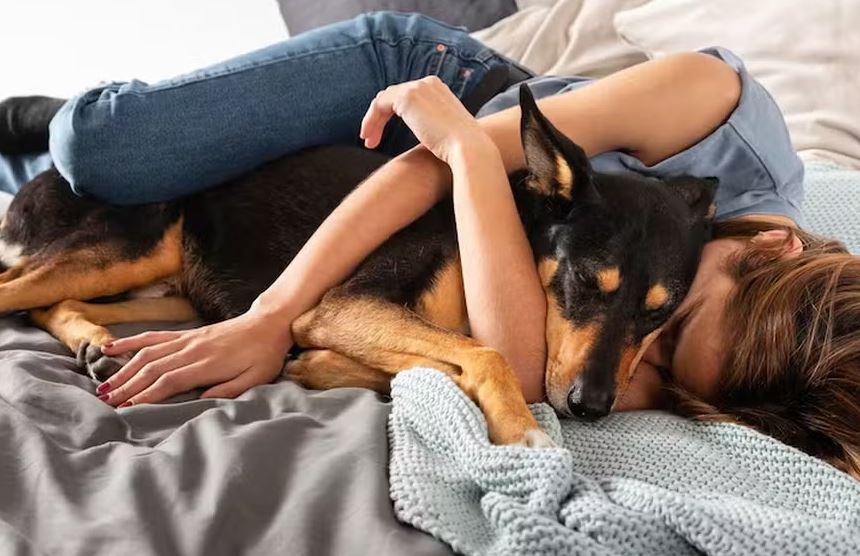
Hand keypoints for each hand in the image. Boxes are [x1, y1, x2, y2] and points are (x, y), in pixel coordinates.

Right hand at [97, 309, 292, 406]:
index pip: (169, 382)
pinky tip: (110, 348)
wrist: (268, 323)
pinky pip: (153, 337)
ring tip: (104, 386)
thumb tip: (204, 399)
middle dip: (127, 387)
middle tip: (106, 403)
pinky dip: (130, 342)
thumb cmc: (264, 355)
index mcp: (207, 365)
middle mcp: (192, 350)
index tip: (126, 410)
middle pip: (151, 369)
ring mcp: (186, 339)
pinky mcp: (186, 334)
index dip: (146, 396)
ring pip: (147, 353)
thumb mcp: (256, 377)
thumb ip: (230, 389)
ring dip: (123, 369)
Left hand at [360, 76, 490, 162]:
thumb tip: (424, 133)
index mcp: (438, 89)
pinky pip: (379, 104)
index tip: (384, 136)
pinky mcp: (407, 97)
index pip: (406, 96)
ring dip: (372, 121)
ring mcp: (417, 87)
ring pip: (384, 101)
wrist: (468, 148)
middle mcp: (428, 83)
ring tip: (368, 142)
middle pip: (393, 97)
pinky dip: (370, 120)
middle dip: (380, 118)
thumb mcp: (445, 132)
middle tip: (371, 140)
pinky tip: (368, 138)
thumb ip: (431, 126)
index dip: (391, 115)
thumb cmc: (459, 149)